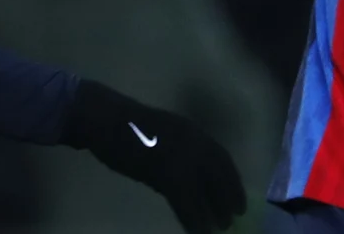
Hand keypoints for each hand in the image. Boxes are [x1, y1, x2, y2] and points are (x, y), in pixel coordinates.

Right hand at [60, 80, 246, 233]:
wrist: (106, 120)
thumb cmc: (128, 127)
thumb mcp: (164, 134)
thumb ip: (179, 154)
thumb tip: (191, 183)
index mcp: (192, 131)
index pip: (221, 158)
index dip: (232, 180)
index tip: (238, 199)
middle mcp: (193, 141)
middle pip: (219, 174)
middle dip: (229, 196)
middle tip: (233, 217)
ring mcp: (180, 156)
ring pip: (204, 189)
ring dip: (214, 210)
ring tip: (221, 227)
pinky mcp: (167, 173)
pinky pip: (186, 201)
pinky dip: (193, 218)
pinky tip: (196, 231)